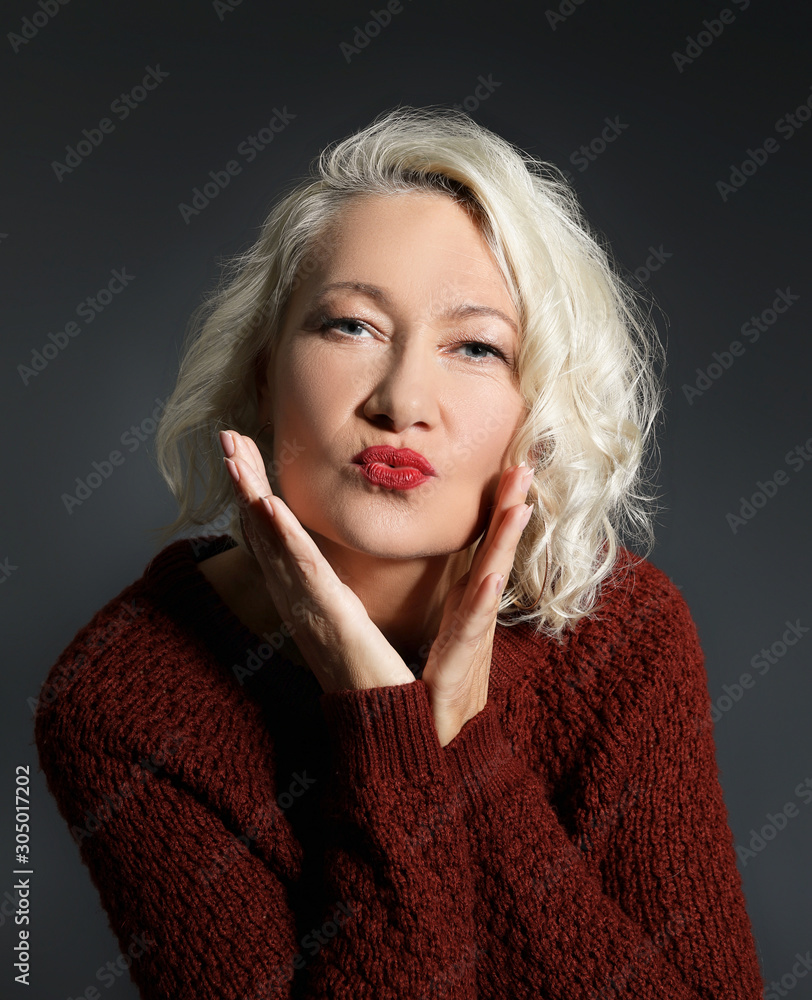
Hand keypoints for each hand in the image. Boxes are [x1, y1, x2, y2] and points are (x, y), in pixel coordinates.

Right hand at [219, 430, 415, 693]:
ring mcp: (308, 608)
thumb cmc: (378, 677)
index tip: (246, 452)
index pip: (278, 536)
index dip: (257, 493)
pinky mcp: (326, 618)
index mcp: (309, 595)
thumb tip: (340, 569)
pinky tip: (266, 507)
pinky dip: (281, 538)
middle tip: (228, 437)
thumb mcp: (356, 623)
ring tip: (235, 456)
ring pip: (273, 543)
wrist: (387, 728)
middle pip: (263, 531)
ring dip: (252, 497)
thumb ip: (343, 592)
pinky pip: (300, 571)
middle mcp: (299, 599)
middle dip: (245, 482)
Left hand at [420, 464, 532, 746]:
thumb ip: (450, 598)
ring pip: (491, 580)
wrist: (433, 741)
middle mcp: (475, 615)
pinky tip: (492, 576)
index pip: (486, 547)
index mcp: (468, 603)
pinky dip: (483, 601)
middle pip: (496, 552)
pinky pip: (471, 627)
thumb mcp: (445, 632)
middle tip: (524, 466)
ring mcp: (472, 637)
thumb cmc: (434, 687)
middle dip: (510, 509)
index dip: (500, 508)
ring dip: (505, 542)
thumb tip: (453, 568)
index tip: (512, 467)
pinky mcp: (460, 663)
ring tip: (519, 506)